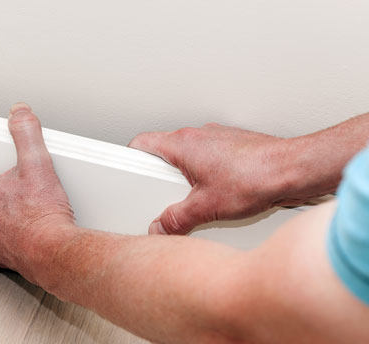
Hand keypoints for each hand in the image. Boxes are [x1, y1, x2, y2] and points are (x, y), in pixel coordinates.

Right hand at [129, 123, 298, 234]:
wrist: (294, 170)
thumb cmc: (257, 175)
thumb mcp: (206, 207)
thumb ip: (176, 219)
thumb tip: (162, 226)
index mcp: (182, 143)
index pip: (142, 143)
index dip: (131, 158)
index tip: (128, 171)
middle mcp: (198, 135)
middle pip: (165, 152)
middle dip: (162, 176)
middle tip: (168, 195)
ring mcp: (216, 138)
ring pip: (188, 156)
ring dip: (188, 176)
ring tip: (199, 196)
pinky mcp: (233, 146)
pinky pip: (209, 159)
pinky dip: (208, 175)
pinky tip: (221, 193)